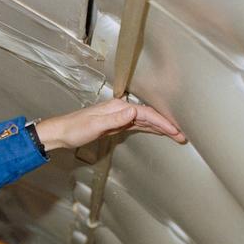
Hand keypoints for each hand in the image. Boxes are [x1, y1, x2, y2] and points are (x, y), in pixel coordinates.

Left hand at [36, 97, 185, 150]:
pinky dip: (150, 129)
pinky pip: (138, 126)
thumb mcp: (95, 125)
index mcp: (119, 108)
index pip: (146, 114)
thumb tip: (133, 111)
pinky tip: (157, 132)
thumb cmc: (74, 129)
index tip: (175, 130)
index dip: (162, 122)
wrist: (61, 133)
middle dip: (167, 125)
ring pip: (146, 121)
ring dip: (161, 128)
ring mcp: (120, 117)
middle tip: (182, 135)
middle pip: (150, 116)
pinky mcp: (116, 125)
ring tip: (176, 135)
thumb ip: (114, 119)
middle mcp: (122, 110)